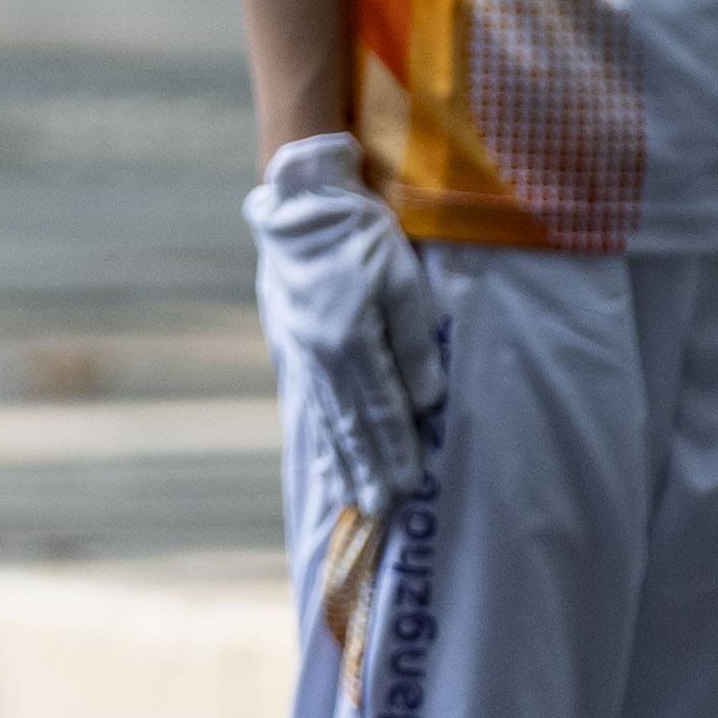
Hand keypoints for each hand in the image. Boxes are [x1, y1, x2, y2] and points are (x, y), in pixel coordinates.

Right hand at [246, 133, 442, 532]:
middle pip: (348, 423)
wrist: (301, 206)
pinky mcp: (290, 342)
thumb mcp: (401, 279)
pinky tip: (323, 450)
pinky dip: (317, 430)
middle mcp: (319, 355)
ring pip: (325, 416)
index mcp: (348, 340)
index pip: (380, 408)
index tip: (410, 486)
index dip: (395, 450)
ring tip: (350, 495)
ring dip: (340, 459)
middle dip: (367, 469)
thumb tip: (427, 399)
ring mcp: (299, 351)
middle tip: (380, 510)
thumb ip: (414, 341)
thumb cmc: (361, 235)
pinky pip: (308, 398)